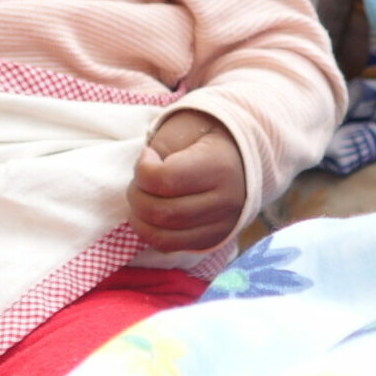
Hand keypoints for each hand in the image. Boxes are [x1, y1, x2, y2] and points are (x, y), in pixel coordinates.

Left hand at [127, 111, 246, 252]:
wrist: (239, 153)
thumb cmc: (204, 137)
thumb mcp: (183, 128)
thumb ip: (161, 151)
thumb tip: (143, 180)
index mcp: (220, 166)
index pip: (164, 180)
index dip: (143, 168)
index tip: (147, 154)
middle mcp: (226, 201)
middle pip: (162, 212)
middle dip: (137, 195)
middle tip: (141, 180)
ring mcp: (222, 225)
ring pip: (163, 235)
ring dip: (140, 217)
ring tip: (144, 197)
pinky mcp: (213, 239)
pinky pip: (170, 246)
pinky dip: (150, 233)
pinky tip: (150, 216)